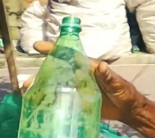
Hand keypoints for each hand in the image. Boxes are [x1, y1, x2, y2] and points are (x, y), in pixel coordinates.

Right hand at [22, 41, 146, 124]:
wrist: (127, 109)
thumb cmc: (124, 92)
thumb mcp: (117, 84)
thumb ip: (109, 76)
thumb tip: (102, 66)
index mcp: (89, 68)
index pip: (70, 55)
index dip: (54, 49)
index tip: (38, 46)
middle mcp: (81, 76)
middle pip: (58, 71)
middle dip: (42, 74)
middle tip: (27, 82)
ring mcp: (78, 88)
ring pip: (57, 85)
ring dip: (42, 87)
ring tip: (28, 93)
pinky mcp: (79, 101)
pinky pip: (62, 98)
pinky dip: (50, 99)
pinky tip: (38, 104)